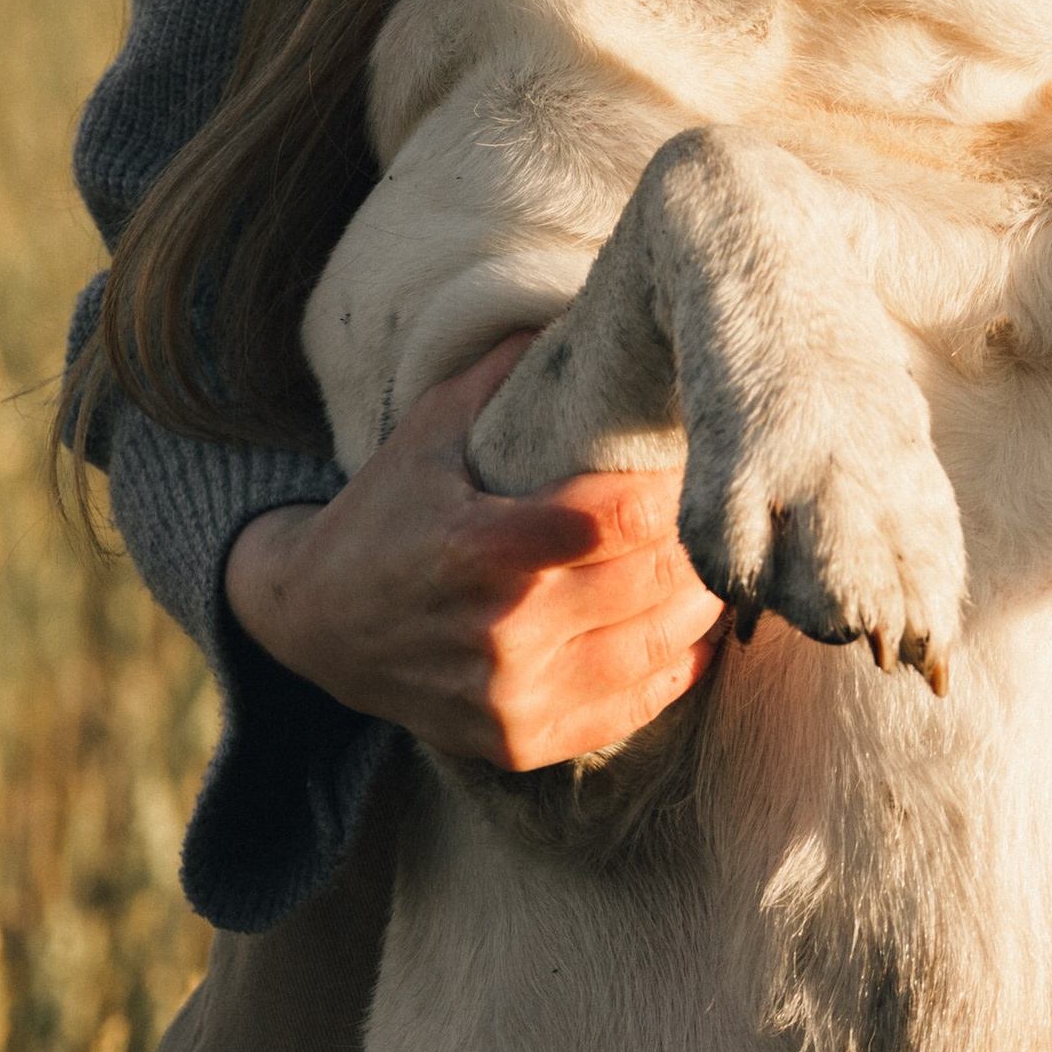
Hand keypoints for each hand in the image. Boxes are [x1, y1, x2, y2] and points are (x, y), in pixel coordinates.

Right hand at [222, 336, 722, 771]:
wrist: (315, 624)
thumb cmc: (386, 511)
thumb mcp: (429, 429)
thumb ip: (506, 373)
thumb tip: (583, 309)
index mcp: (478, 546)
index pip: (617, 519)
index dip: (676, 491)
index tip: (700, 461)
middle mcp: (499, 632)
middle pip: (651, 582)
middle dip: (704, 541)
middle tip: (736, 508)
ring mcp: (511, 697)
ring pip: (656, 648)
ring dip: (705, 603)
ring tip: (727, 560)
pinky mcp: (519, 742)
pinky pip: (632, 709)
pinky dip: (678, 665)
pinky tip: (695, 627)